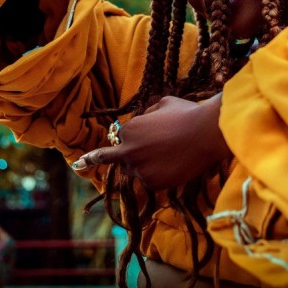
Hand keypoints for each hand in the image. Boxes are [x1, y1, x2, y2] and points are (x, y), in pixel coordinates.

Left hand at [74, 93, 231, 189]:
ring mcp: (140, 169)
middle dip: (114, 158)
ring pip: (134, 172)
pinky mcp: (153, 183)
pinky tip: (174, 164)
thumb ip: (147, 113)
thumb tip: (143, 118)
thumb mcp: (162, 104)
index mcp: (128, 130)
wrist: (206, 134)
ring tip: (168, 155)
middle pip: (118, 159)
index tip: (97, 155)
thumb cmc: (186, 114)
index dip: (127, 138)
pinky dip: (159, 175)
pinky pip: (150, 181)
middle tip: (81, 163)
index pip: (118, 138)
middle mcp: (128, 151)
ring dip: (144, 166)